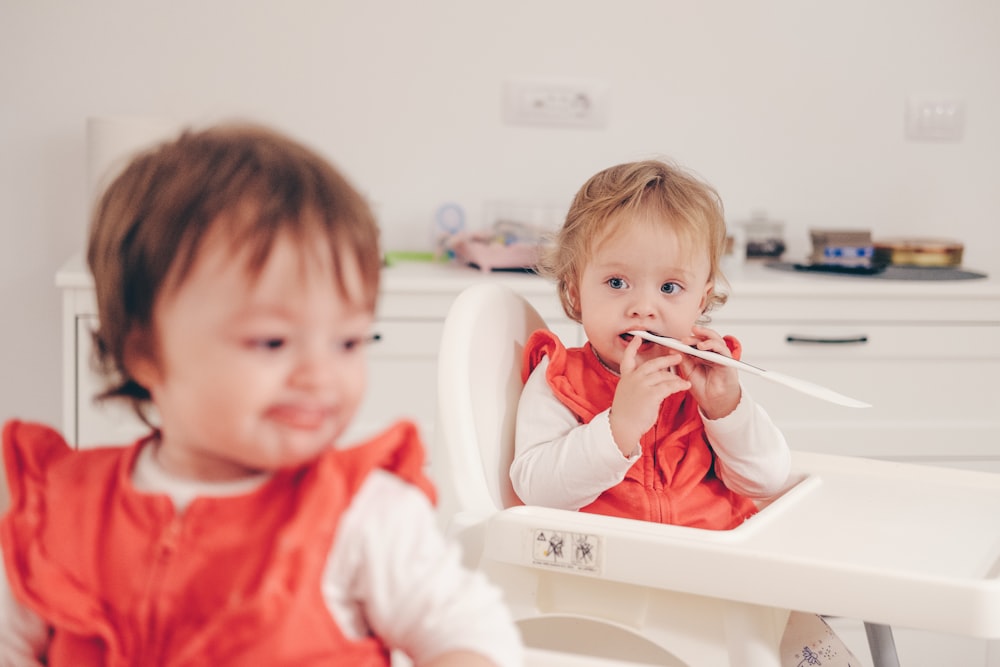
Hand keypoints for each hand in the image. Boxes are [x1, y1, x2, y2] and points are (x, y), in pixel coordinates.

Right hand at [609, 335, 689, 456]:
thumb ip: (636, 384)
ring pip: (663, 375)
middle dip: (667, 359)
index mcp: (626, 377)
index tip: (637, 338)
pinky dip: (679, 385)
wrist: (622, 426)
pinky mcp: (651, 394)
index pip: (627, 358)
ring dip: (676, 377)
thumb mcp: (626, 394)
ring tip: (684, 380)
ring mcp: (642, 385)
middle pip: (652, 364)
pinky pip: (669, 386)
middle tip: (678, 357)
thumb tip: (650, 380)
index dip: (632, 347)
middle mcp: (634, 378)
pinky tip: (685, 386)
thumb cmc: (626, 413)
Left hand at [673, 325, 740, 419]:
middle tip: (684, 340)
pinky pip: (722, 349)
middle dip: (694, 337)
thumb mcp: (688, 372)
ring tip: (695, 343)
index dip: (686, 339)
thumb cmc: (703, 387)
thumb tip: (673, 349)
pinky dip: (713, 345)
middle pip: (704, 338)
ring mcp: (719, 355)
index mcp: (700, 354)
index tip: (676, 340)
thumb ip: (683, 360)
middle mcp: (710, 353)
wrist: (713, 401)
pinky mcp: (727, 360)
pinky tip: (703, 346)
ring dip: (705, 337)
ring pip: (714, 339)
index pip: (694, 342)